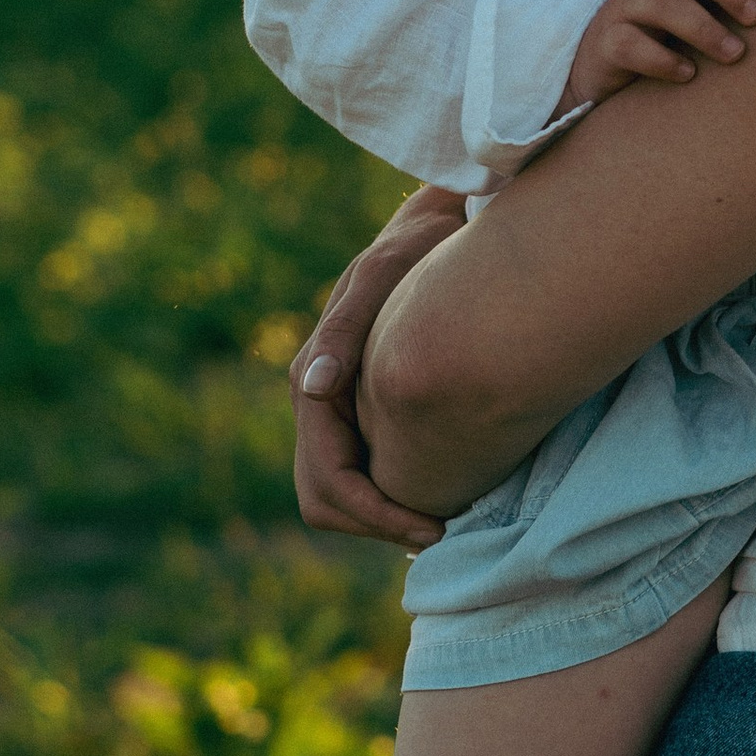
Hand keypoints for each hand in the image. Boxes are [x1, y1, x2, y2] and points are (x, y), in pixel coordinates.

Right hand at [290, 186, 466, 543]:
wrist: (436, 223)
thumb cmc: (418, 246)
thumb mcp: (382, 274)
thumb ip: (343, 329)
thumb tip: (313, 388)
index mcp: (313, 379)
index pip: (328, 480)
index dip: (376, 514)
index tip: (433, 527)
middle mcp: (317, 398)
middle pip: (325, 499)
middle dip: (376, 525)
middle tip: (441, 532)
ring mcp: (337, 405)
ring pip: (339, 493)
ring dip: (380, 517)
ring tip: (441, 522)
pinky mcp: (361, 405)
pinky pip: (362, 469)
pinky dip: (389, 494)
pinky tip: (436, 495)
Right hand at [560, 0, 755, 107]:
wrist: (603, 70)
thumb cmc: (667, 40)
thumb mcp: (700, 12)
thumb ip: (733, 3)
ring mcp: (625, 9)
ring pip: (659, 0)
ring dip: (703, 27)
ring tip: (734, 55)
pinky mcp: (605, 45)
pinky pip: (628, 43)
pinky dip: (662, 59)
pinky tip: (688, 75)